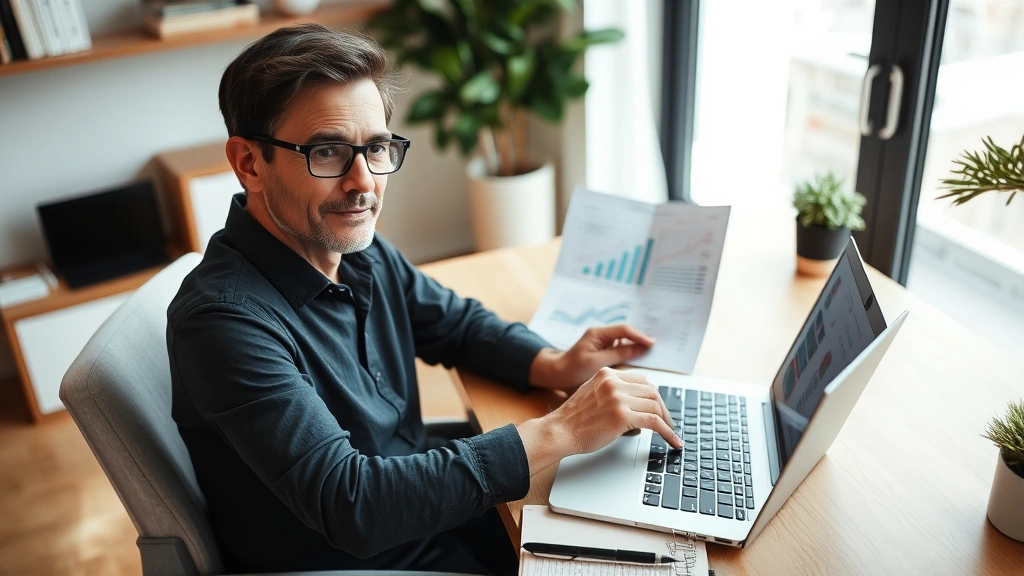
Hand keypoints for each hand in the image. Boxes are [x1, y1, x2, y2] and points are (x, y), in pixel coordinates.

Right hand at [516, 368, 679, 474]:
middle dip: (662, 408)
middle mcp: (613, 382)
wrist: (559, 431)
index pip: (641, 380)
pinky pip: (653, 422)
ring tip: (669, 432)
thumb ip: (611, 390)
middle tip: (667, 422)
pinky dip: (667, 432)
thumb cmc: (573, 419)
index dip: (653, 396)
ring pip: (655, 405)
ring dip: (666, 421)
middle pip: (652, 391)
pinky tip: (672, 440)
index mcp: (606, 374)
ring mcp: (618, 398)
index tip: (658, 408)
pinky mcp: (621, 416)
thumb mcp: (591, 392)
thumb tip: (635, 400)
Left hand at [529, 324, 654, 390]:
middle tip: (656, 349)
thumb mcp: (597, 363)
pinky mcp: (603, 352)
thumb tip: (641, 349)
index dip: (640, 336)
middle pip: (626, 334)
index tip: (652, 344)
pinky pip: (620, 351)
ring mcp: (602, 343)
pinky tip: (638, 362)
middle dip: (640, 340)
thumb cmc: (572, 369)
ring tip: (650, 355)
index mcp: (598, 333)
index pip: (624, 330)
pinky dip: (629, 355)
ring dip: (636, 348)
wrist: (556, 376)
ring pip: (624, 342)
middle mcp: (601, 335)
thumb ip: (620, 355)